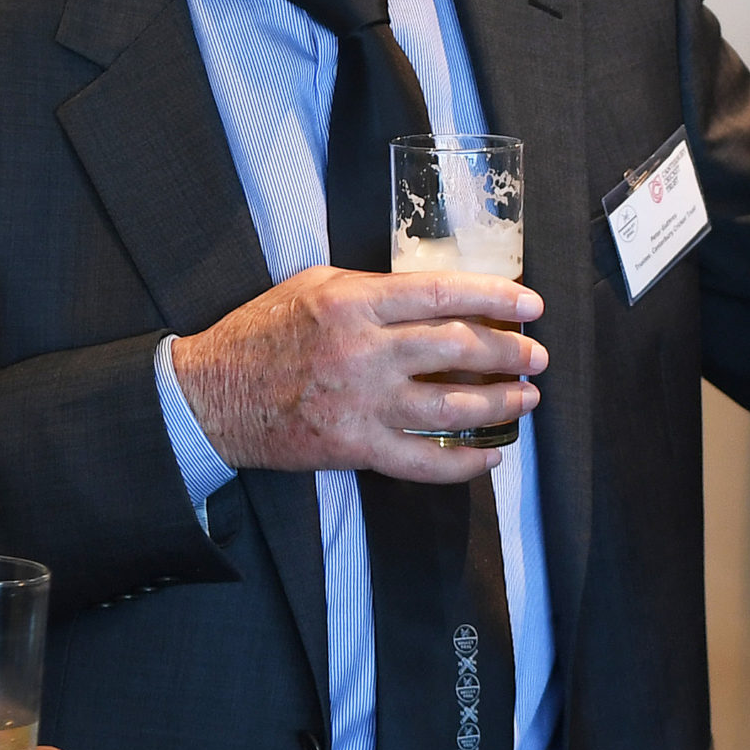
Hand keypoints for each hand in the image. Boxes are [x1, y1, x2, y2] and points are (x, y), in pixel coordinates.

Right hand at [172, 265, 545, 480]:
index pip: (443, 293)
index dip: (496, 298)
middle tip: (536, 355)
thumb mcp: (314, 285)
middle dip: (509, 352)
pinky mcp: (354, 447)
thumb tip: (436, 295)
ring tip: (527, 399)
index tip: (530, 303)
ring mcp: (361, 402)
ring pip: (451, 405)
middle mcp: (364, 350)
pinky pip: (422, 461)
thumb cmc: (262, 333)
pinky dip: (464, 463)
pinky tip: (491, 456)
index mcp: (355, 301)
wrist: (212, 394)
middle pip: (458, 348)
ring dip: (500, 404)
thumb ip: (374, 288)